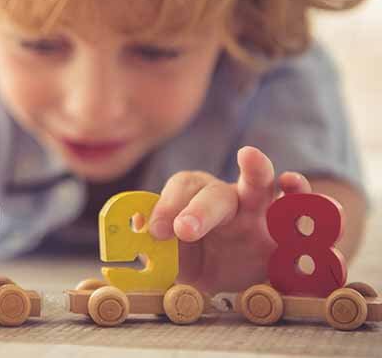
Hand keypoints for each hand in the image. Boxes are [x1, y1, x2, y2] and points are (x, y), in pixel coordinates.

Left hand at [147, 146, 312, 293]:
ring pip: (267, 191)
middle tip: (185, 229)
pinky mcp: (292, 239)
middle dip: (203, 208)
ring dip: (271, 184)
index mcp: (197, 200)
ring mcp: (265, 216)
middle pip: (219, 192)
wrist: (237, 281)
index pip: (182, 189)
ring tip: (285, 180)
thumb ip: (155, 251)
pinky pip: (307, 227)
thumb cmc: (200, 261)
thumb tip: (134, 233)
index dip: (167, 206)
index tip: (157, 231)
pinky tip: (328, 221)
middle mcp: (230, 200)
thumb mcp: (173, 261)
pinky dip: (320, 223)